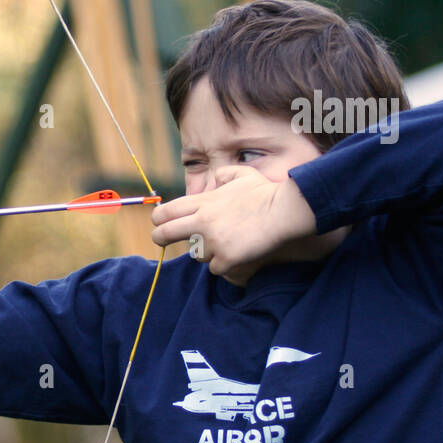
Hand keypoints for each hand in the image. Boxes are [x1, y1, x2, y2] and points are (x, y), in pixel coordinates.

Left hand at [149, 167, 316, 279]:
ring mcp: (213, 242)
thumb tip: (215, 178)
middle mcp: (202, 222)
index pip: (165, 212)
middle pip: (165, 234)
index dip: (158, 219)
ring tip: (225, 242)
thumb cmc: (265, 192)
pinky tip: (237, 253)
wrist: (285, 211)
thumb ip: (223, 175)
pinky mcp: (226, 259)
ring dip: (206, 252)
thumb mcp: (241, 174)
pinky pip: (215, 268)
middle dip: (159, 238)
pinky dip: (224, 264)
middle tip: (161, 241)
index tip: (159, 223)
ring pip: (195, 255)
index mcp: (203, 202)